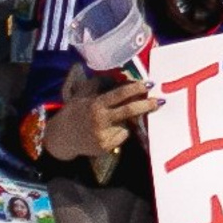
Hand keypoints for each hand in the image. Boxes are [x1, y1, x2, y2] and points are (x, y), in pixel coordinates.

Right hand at [43, 64, 161, 163]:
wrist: (62, 137)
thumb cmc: (76, 111)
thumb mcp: (83, 95)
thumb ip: (100, 86)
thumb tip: (121, 74)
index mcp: (95, 104)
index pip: (119, 94)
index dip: (135, 88)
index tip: (149, 83)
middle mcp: (100, 120)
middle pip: (129, 111)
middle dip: (146, 105)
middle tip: (160, 101)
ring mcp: (103, 136)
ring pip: (127, 125)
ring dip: (129, 120)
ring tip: (117, 118)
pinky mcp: (105, 148)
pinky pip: (121, 136)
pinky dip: (121, 131)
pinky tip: (110, 130)